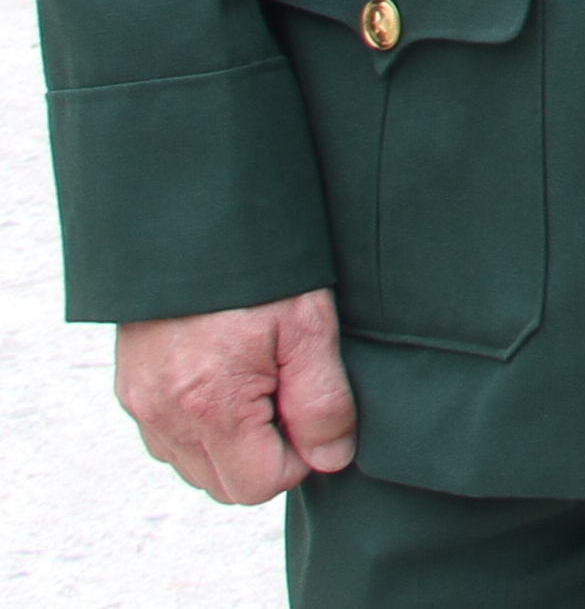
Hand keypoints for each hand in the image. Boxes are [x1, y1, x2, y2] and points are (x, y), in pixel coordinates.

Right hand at [115, 290, 353, 502]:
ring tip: (259, 379)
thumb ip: (323, 403)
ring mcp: (142, 404)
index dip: (299, 456)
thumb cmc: (258, 269)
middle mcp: (165, 415)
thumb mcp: (309, 327)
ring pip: (196, 465)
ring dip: (233, 442)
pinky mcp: (132, 388)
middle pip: (225, 484)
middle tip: (287, 391)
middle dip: (266, 454)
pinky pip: (170, 438)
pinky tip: (228, 377)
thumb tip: (331, 459)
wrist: (192, 222)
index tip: (310, 407)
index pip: (259, 485)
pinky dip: (203, 425)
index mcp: (211, 406)